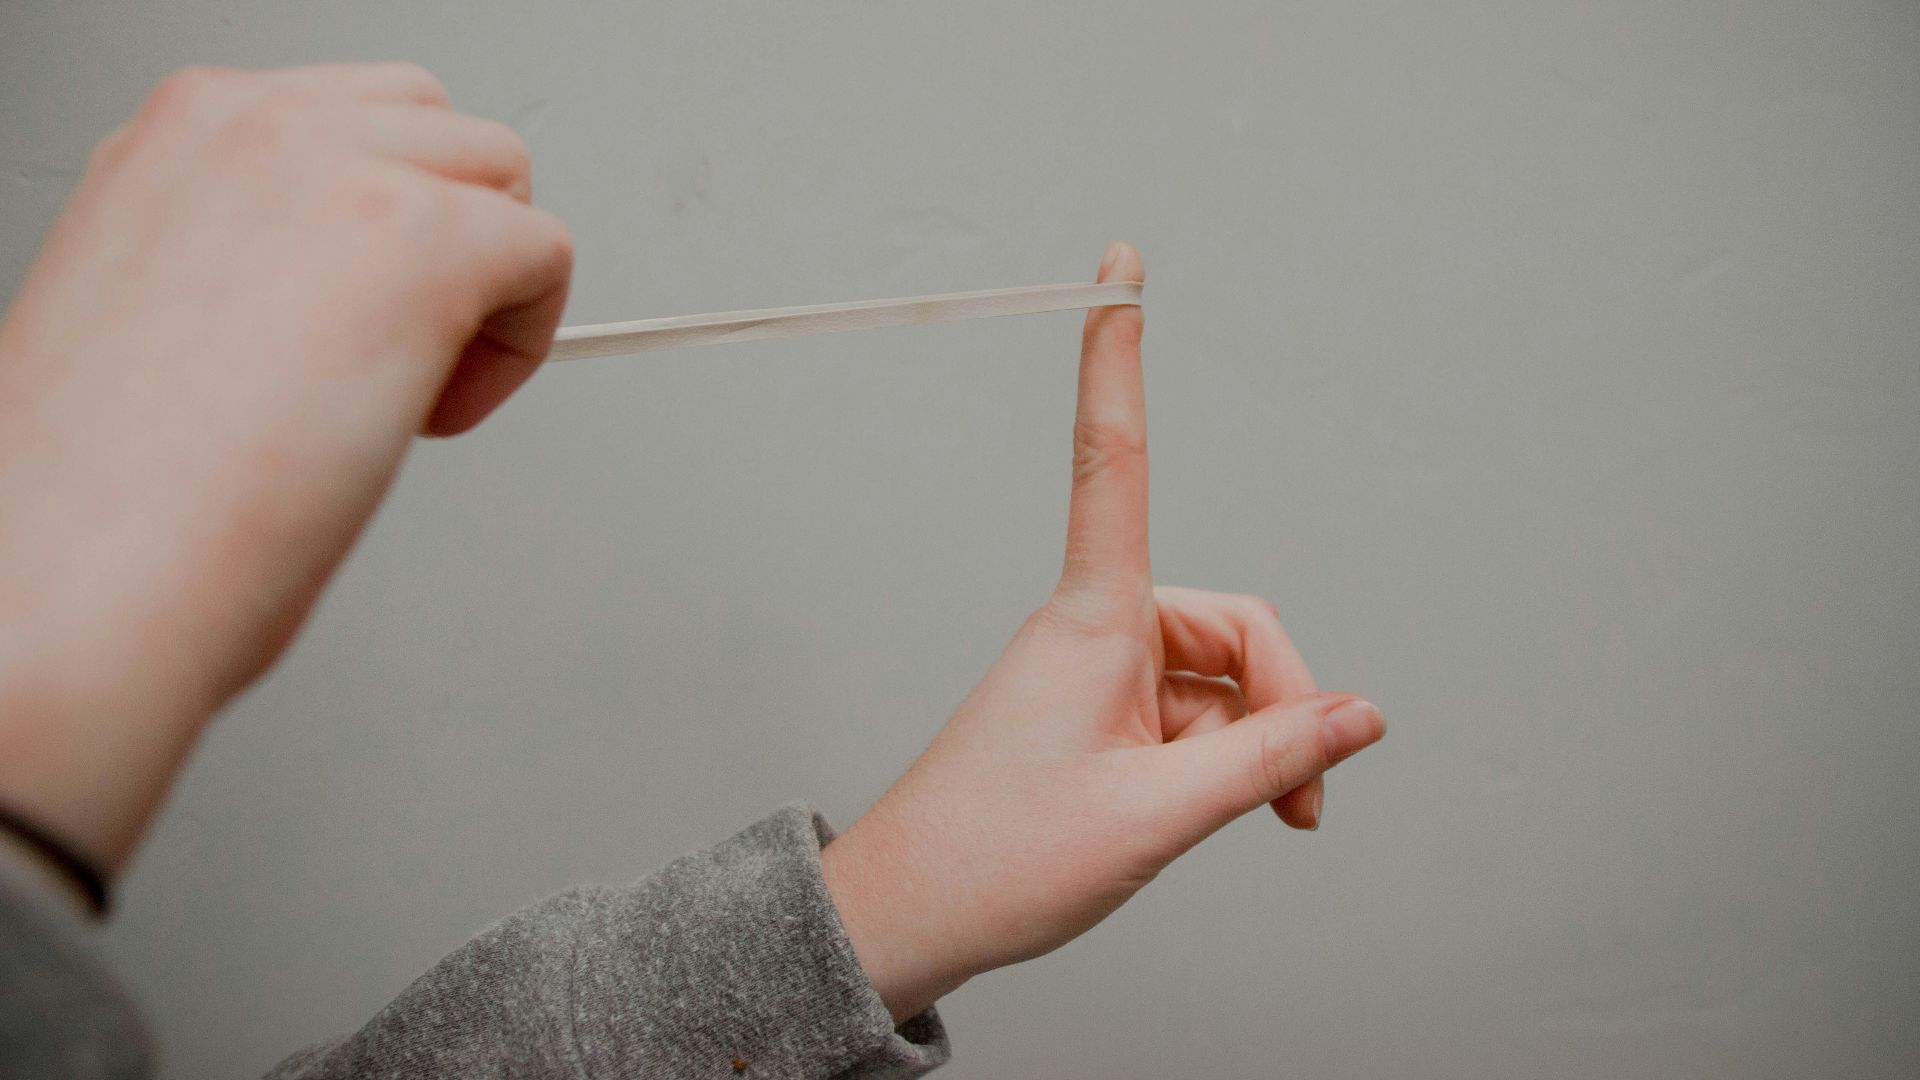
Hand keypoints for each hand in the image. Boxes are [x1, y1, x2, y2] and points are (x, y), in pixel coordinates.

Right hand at [0, 64, 571, 870]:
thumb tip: (343, 291)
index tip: (347, 325)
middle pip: (439, 131)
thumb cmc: (103, 495)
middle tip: (394, 359)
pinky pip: (546, 257)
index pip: (348, 124)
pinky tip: (431, 420)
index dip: (376, 233)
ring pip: (501, 179)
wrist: (73, 573)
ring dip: (486, 287)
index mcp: (178, 140)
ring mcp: (339, 171)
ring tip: (404, 394)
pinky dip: (517, 352)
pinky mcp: (422, 240)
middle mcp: (250, 127)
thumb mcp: (162, 310)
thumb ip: (258, 262)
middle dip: (449, 239)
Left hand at [821, 243, 1383, 1020]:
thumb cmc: (1002, 861)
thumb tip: (1361, 715)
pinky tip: (1219, 811)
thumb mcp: (1157, 818)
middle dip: (1281, 702)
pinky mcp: (1095, 712)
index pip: (1116, 461)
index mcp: (1093, 620)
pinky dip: (1222, 757)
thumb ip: (1270, 761)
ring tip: (1263, 822)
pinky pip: (1186, 712)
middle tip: (1299, 804)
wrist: (912, 918)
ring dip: (1255, 743)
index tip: (1119, 270)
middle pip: (1231, 622)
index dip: (1119, 359)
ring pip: (1216, 676)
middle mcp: (1095, 628)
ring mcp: (1095, 673)